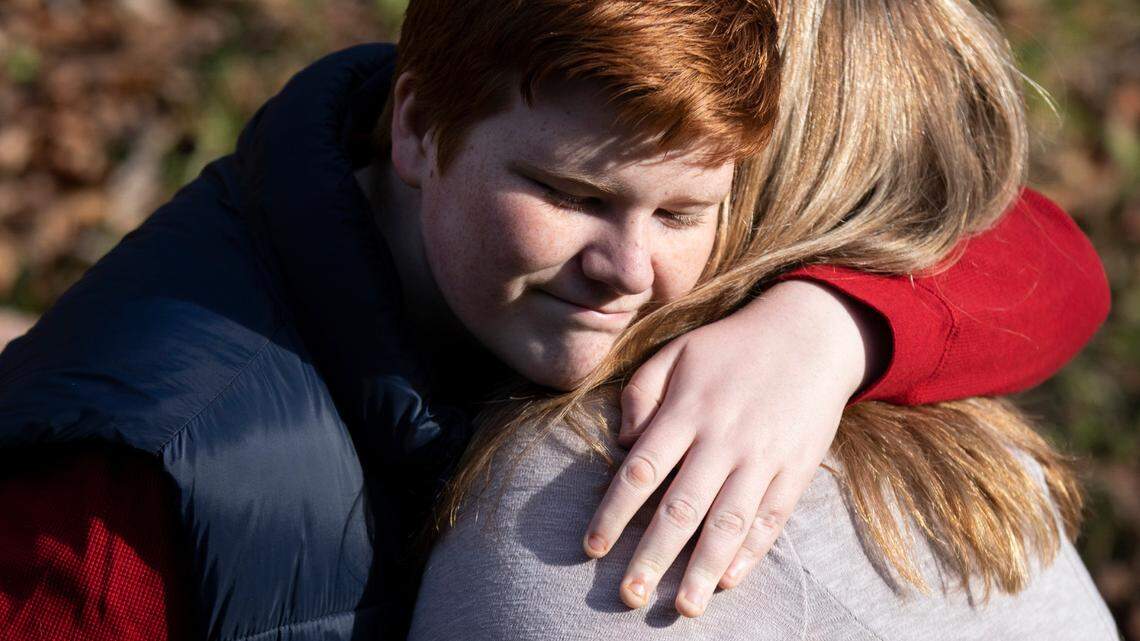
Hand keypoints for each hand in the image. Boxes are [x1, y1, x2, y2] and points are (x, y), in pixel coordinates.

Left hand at [581, 279, 887, 616]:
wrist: (812, 333)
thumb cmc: (732, 346)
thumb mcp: (677, 351)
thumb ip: (641, 392)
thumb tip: (622, 443)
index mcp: (687, 411)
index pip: (641, 471)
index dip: (613, 513)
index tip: (592, 547)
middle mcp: (723, 439)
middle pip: (681, 507)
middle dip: (652, 556)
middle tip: (628, 595)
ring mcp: (763, 457)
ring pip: (728, 523)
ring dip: (703, 569)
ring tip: (683, 607)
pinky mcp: (795, 470)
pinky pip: (771, 519)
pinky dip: (750, 552)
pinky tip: (729, 580)